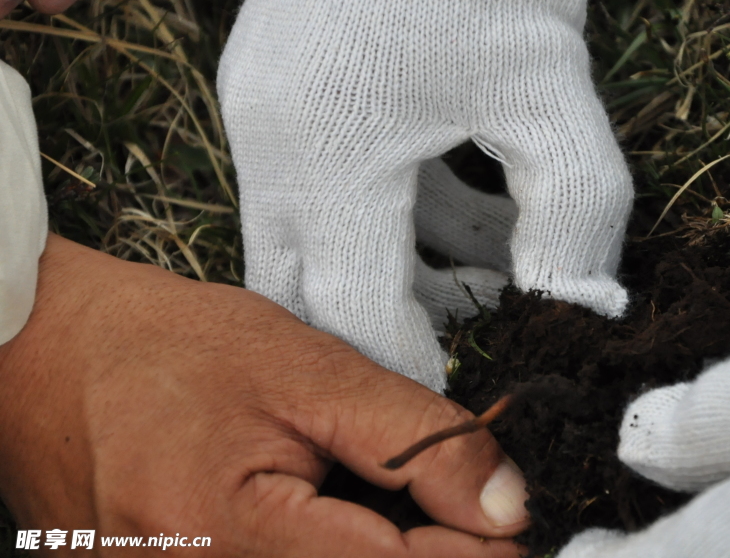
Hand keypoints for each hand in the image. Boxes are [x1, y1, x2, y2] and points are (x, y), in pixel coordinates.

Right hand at [0, 235, 528, 556]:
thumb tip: (506, 509)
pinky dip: (327, 552)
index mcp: (227, 532)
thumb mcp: (313, 373)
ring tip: (367, 499)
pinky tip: (328, 518)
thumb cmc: (179, 351)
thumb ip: (416, 440)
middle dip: (423, 554)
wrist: (60, 358)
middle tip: (451, 511)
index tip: (510, 528)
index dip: (469, 553)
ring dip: (375, 552)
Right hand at [217, 0, 633, 391]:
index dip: (410, 369)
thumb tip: (578, 305)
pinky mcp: (277, 86)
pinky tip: (469, 212)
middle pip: (307, 292)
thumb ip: (574, 211)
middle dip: (383, 333)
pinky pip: (320, 185)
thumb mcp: (549, 88)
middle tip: (463, 354)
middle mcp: (268, 142)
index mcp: (325, 153)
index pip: (353, 311)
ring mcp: (261, 112)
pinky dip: (389, 215)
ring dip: (397, 271)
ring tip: (493, 277)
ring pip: (312, 240)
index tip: (458, 403)